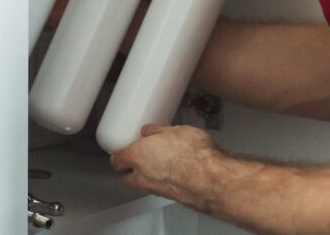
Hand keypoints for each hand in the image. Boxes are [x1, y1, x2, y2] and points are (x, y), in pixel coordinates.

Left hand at [109, 124, 223, 210]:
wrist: (212, 180)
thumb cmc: (194, 153)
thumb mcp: (176, 131)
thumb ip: (158, 131)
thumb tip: (150, 131)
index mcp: (137, 155)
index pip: (117, 159)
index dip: (118, 155)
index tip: (122, 150)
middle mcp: (143, 176)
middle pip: (126, 179)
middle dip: (128, 172)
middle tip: (135, 161)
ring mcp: (157, 189)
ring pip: (143, 185)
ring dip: (147, 177)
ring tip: (159, 166)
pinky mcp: (171, 198)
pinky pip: (160, 190)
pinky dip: (164, 183)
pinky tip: (174, 174)